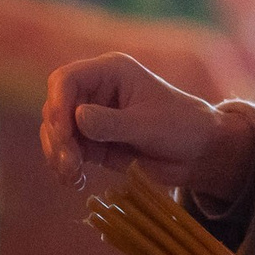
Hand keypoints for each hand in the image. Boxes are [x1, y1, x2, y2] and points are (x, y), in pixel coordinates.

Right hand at [40, 53, 253, 200]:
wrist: (199, 153)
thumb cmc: (182, 127)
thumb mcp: (149, 125)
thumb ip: (112, 123)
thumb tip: (77, 118)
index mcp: (110, 72)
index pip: (66, 80)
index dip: (57, 104)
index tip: (62, 132)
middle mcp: (96, 91)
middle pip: (56, 107)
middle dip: (57, 137)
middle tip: (69, 165)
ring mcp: (92, 117)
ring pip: (57, 132)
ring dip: (58, 155)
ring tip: (72, 178)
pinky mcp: (94, 142)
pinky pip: (68, 151)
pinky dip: (66, 166)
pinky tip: (75, 181)